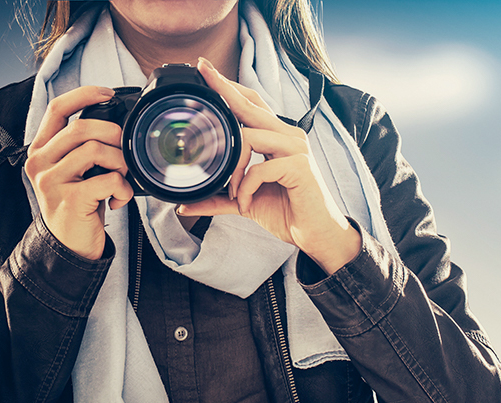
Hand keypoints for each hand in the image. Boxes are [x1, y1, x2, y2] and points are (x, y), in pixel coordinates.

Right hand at [24, 86, 133, 259]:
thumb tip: (118, 126)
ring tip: (121, 178)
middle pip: (82, 128)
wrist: (69, 245)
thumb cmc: (79, 204)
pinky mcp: (69, 200)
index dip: (84, 95)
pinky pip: (108, 180)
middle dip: (114, 135)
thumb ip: (83, 147)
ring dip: (121, 162)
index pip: (57, 108)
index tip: (108, 94)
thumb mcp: (74, 171)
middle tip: (124, 153)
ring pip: (96, 150)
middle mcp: (40, 162)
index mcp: (41, 149)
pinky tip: (118, 199)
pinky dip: (123, 188)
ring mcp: (52, 181)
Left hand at [177, 58, 360, 273]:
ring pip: (249, 138)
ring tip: (233, 193)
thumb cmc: (287, 211)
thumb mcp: (245, 201)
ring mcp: (296, 148)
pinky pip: (259, 168)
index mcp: (278, 137)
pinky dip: (246, 188)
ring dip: (232, 169)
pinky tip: (246, 202)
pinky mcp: (300, 166)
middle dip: (224, 89)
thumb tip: (185, 204)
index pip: (252, 104)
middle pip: (251, 106)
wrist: (315, 234)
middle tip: (203, 73)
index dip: (230, 87)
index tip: (207, 71)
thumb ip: (218, 199)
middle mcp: (289, 136)